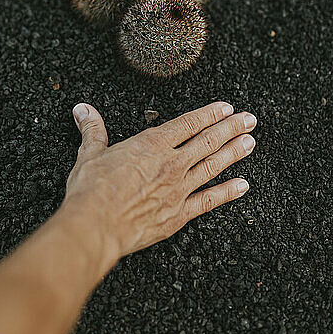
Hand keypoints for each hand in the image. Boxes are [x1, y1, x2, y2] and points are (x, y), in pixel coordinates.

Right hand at [64, 102, 255, 261]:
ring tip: (250, 142)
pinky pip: (209, 201)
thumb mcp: (90, 154)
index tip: (226, 108)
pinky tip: (243, 185)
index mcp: (151, 145)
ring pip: (213, 166)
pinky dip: (227, 192)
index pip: (188, 123)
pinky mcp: (179, 214)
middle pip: (207, 141)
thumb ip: (92, 130)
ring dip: (234, 153)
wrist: (96, 225)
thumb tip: (83, 110)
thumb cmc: (92, 190)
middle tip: (249, 119)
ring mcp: (179, 189)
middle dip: (231, 128)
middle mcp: (171, 164)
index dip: (209, 114)